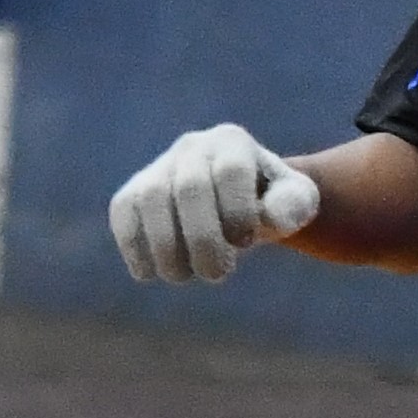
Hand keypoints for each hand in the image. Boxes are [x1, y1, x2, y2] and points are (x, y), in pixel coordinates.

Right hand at [111, 124, 322, 284]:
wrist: (235, 204)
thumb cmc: (268, 205)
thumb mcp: (294, 203)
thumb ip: (293, 205)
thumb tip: (268, 216)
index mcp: (233, 142)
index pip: (231, 170)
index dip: (236, 210)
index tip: (245, 242)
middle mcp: (192, 147)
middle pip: (190, 188)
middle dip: (202, 239)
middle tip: (216, 274)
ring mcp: (157, 168)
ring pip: (152, 200)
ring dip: (166, 247)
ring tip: (183, 275)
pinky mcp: (131, 193)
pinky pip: (123, 213)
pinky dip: (133, 246)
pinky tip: (150, 272)